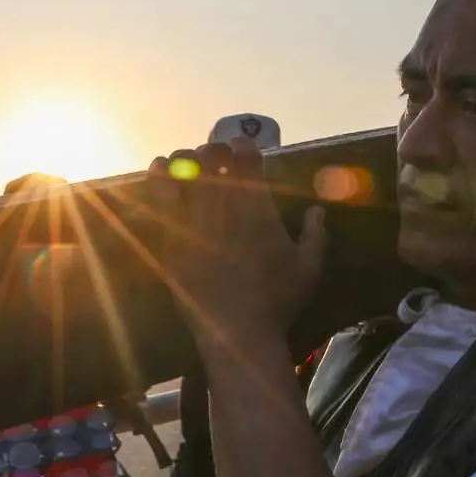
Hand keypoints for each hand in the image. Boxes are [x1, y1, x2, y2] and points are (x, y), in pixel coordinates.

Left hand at [143, 140, 326, 354]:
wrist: (237, 331)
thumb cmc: (277, 300)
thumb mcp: (309, 267)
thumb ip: (315, 234)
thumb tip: (317, 210)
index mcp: (259, 204)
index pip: (248, 154)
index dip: (245, 146)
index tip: (244, 151)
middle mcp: (225, 202)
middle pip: (213, 153)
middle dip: (215, 150)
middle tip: (216, 161)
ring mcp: (194, 216)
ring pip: (183, 165)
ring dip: (186, 159)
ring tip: (189, 166)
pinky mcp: (170, 234)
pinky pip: (158, 192)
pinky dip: (158, 175)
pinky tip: (159, 171)